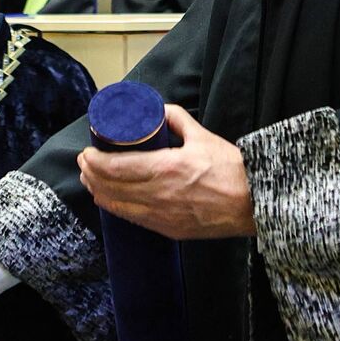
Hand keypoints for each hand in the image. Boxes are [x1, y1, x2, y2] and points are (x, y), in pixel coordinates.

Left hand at [79, 104, 255, 239]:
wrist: (254, 204)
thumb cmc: (231, 170)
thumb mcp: (202, 136)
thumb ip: (176, 119)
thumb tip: (156, 110)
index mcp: (166, 168)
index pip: (115, 167)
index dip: (94, 161)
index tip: (87, 152)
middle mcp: (159, 195)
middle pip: (110, 187)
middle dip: (91, 174)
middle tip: (85, 162)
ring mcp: (162, 216)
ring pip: (117, 206)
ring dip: (99, 192)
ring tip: (91, 180)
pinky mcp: (169, 230)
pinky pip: (133, 219)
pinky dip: (116, 208)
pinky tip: (109, 200)